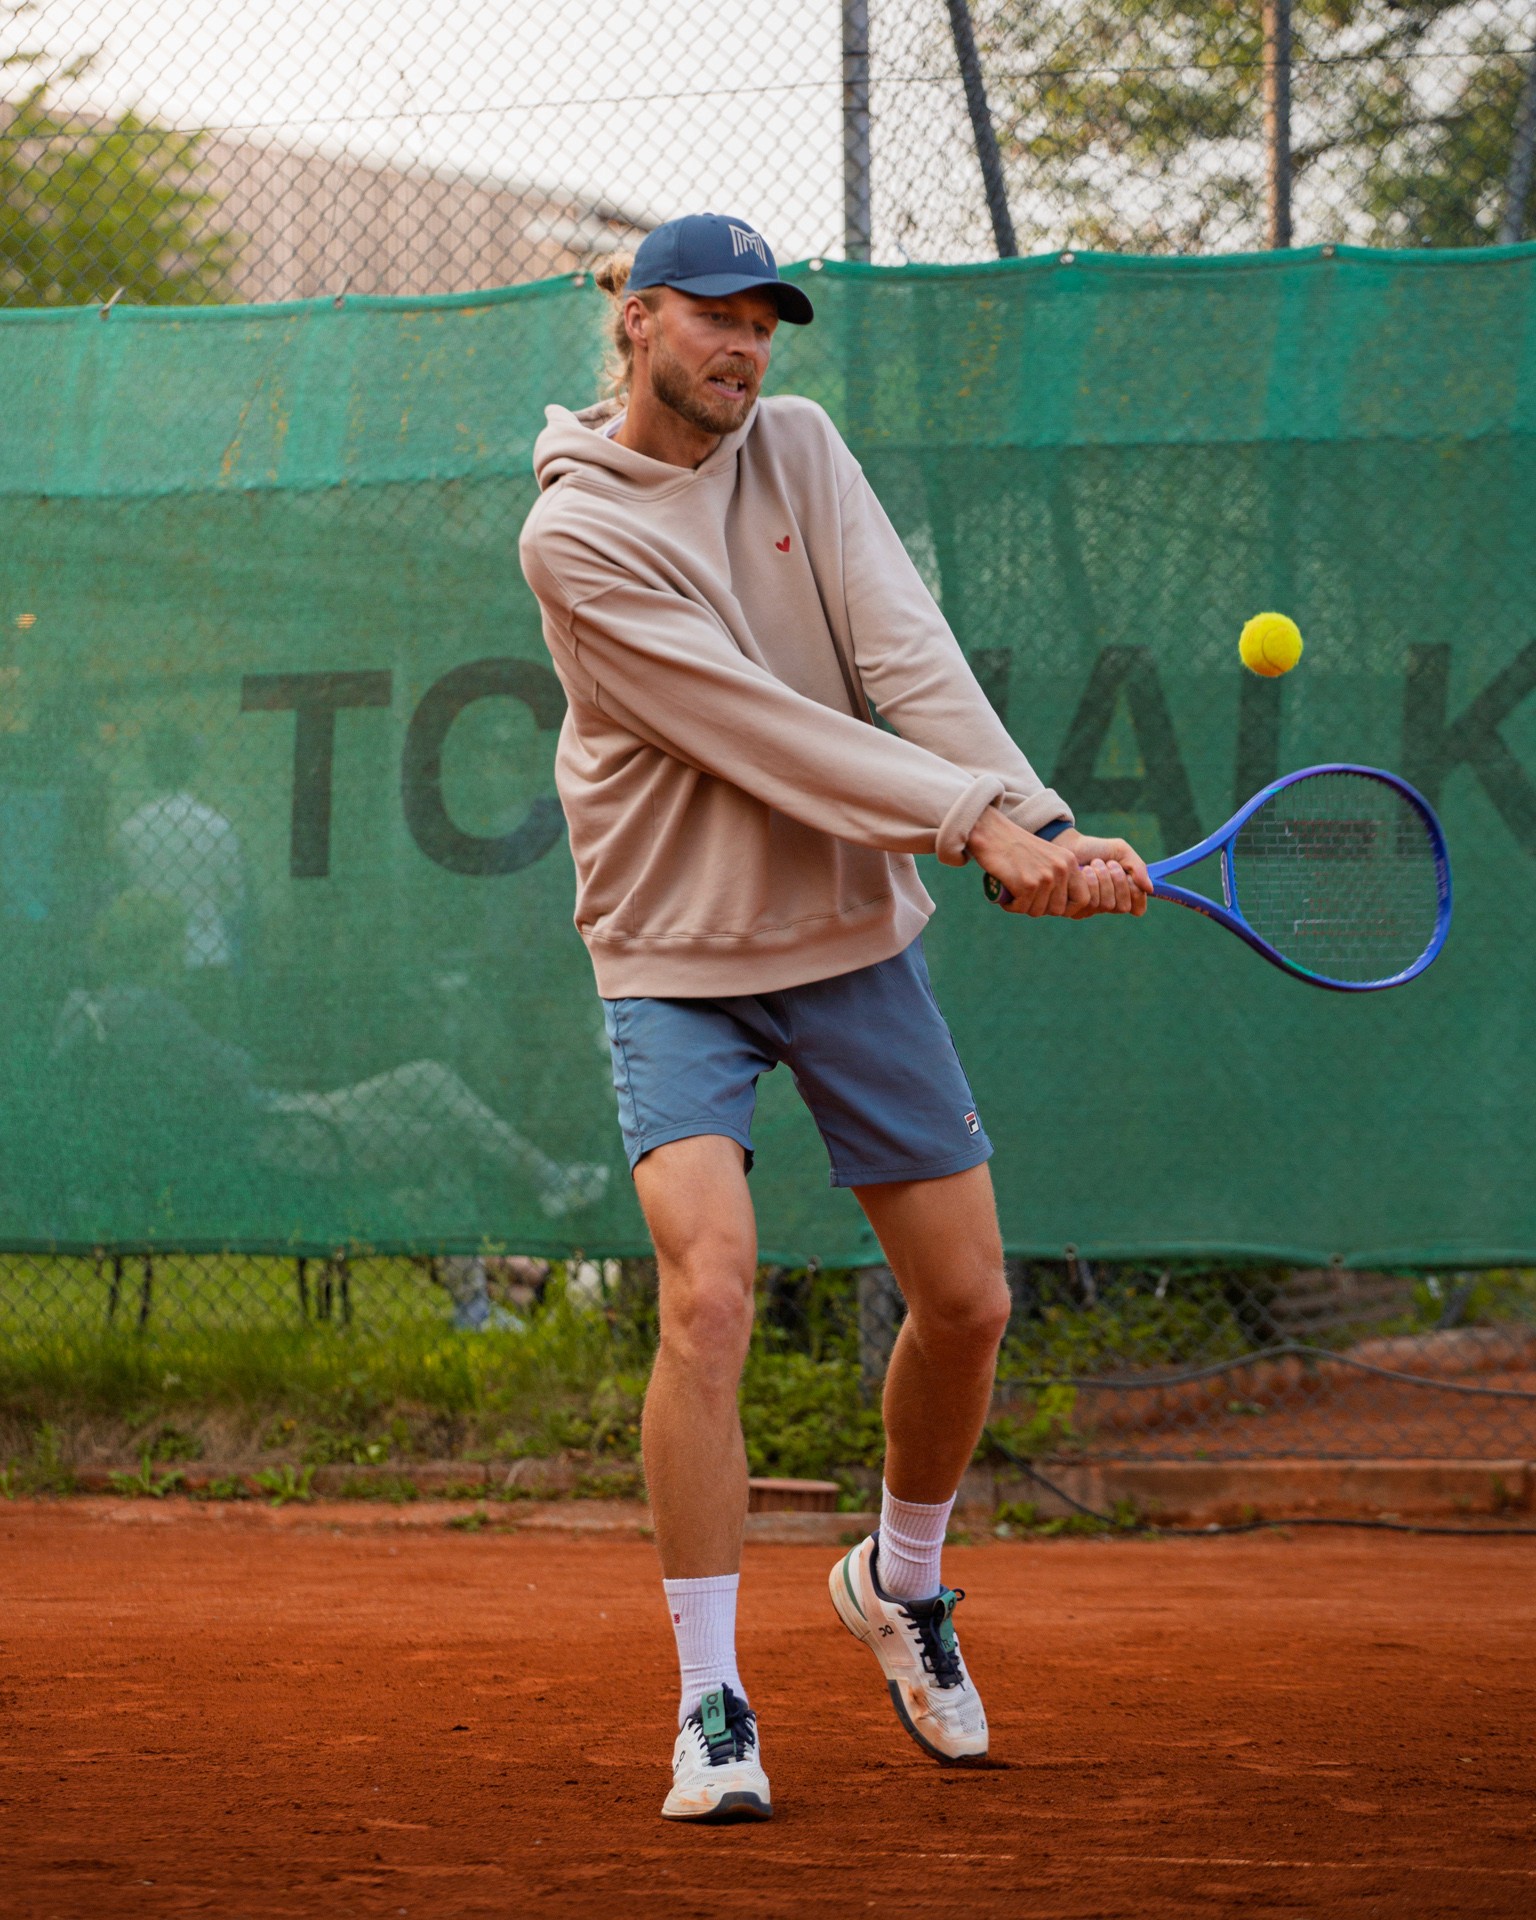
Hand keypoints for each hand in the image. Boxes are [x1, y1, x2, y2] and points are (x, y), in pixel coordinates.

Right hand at [966, 806, 1092, 916]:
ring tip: (1013, 893)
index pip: (1083, 899)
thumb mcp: (1047, 857)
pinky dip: (1010, 905)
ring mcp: (1045, 877)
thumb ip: (1058, 876)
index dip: (1068, 908)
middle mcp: (1061, 869)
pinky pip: (1021, 908)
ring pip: (1038, 911)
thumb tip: (1063, 907)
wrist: (991, 833)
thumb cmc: (1015, 848)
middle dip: (1040, 908)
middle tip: (1025, 897)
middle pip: (1058, 909)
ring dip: (1023, 907)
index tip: (1050, 905)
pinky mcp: (1028, 884)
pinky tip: (1005, 894)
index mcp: (1069, 862)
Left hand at [1053, 829, 1151, 918]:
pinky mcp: (1075, 909)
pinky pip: (1089, 903)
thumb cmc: (1096, 849)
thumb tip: (1150, 889)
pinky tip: (1083, 871)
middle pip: (1122, 906)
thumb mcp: (1121, 852)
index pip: (1138, 909)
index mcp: (1123, 894)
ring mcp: (1092, 909)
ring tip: (1094, 864)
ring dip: (1102, 878)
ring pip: (1106, 904)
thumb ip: (1138, 867)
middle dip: (1117, 881)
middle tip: (1108, 863)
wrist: (1069, 845)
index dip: (1136, 894)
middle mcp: (1109, 905)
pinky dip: (1089, 882)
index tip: (1130, 875)